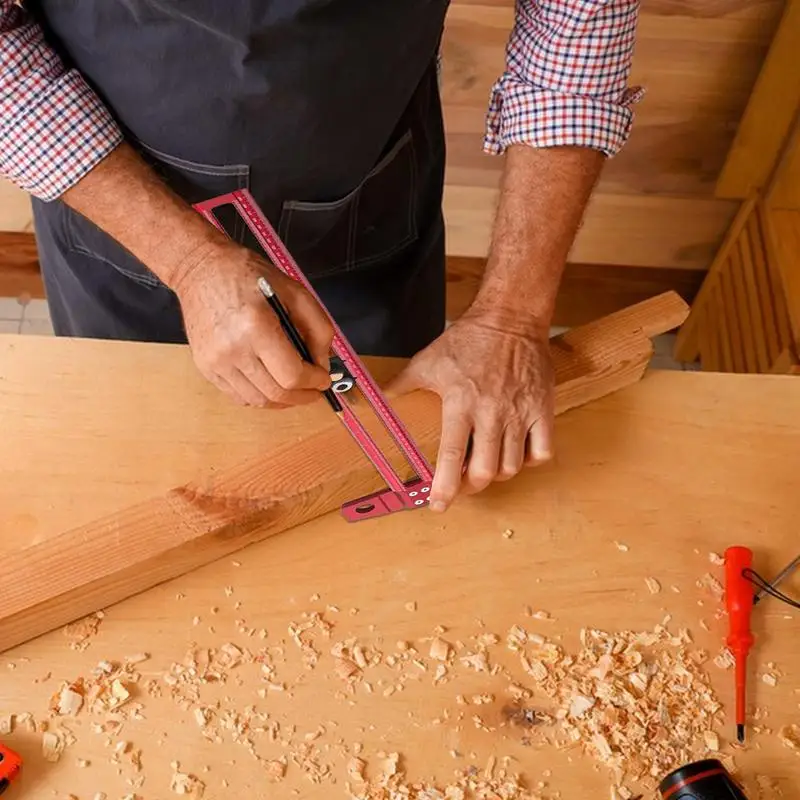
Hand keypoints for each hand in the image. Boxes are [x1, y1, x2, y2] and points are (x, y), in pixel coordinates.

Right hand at [172, 241, 333, 406]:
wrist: (201, 270)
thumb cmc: (248, 276)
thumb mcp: (296, 292)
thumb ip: (318, 329)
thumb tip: (322, 364)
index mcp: (256, 326)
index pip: (292, 375)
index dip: (314, 383)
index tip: (324, 379)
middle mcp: (232, 349)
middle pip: (276, 393)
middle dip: (303, 396)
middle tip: (315, 390)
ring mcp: (215, 361)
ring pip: (258, 400)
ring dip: (283, 400)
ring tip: (296, 389)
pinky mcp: (206, 367)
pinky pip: (239, 396)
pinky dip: (261, 396)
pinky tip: (272, 384)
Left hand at [387, 309, 554, 511]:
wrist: (510, 319)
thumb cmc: (467, 340)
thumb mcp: (427, 361)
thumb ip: (400, 385)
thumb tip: (372, 397)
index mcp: (461, 404)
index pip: (452, 456)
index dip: (445, 487)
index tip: (438, 505)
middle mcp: (492, 413)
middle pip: (486, 471)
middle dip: (471, 487)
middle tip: (462, 484)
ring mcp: (520, 413)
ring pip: (513, 465)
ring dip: (497, 474)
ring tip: (486, 466)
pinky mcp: (543, 409)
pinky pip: (542, 451)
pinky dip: (529, 460)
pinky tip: (516, 452)